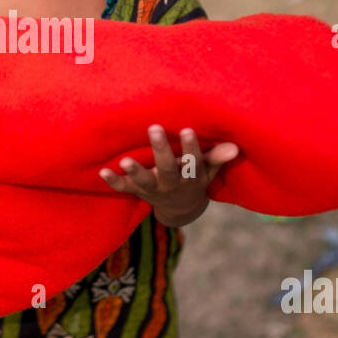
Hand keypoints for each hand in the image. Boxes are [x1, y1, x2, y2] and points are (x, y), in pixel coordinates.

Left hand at [99, 125, 239, 227]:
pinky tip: (103, 171)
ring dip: (136, 172)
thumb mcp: (208, 172)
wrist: (181, 208)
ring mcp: (154, 189)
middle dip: (161, 150)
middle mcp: (173, 183)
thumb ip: (217, 158)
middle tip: (154, 128)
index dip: (190, 147)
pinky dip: (114, 181)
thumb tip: (234, 147)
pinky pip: (125, 189)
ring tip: (125, 160)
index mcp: (191, 177)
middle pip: (168, 168)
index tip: (187, 129)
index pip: (193, 162)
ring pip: (146, 182)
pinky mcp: (139, 191)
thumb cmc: (195, 179)